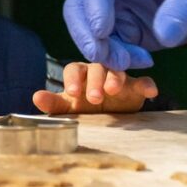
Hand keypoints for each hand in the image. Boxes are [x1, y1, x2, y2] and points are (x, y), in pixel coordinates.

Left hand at [33, 62, 157, 113]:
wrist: (109, 118)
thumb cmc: (84, 108)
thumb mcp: (68, 107)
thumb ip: (54, 103)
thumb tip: (35, 97)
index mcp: (80, 74)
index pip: (74, 69)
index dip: (73, 79)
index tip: (72, 92)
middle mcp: (99, 71)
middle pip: (97, 68)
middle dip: (95, 81)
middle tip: (94, 98)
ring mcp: (118, 78)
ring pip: (117, 72)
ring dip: (116, 79)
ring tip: (113, 90)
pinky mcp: (135, 87)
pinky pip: (142, 82)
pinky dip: (147, 84)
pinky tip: (150, 91)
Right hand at [63, 0, 186, 70]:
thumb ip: (183, 7)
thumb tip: (164, 37)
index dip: (95, 6)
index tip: (102, 31)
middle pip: (78, 7)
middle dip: (84, 33)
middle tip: (99, 56)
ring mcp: (114, 11)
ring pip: (89, 33)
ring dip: (103, 52)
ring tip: (128, 63)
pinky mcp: (123, 32)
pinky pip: (109, 50)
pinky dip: (118, 61)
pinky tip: (144, 61)